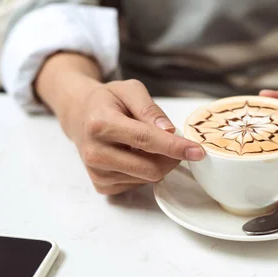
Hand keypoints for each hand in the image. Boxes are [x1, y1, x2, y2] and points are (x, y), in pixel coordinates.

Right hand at [35, 53, 204, 194]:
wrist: (79, 116)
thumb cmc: (107, 101)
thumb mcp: (130, 90)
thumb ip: (150, 109)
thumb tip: (169, 131)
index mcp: (101, 124)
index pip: (146, 140)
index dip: (175, 147)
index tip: (198, 151)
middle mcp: (95, 152)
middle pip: (151, 168)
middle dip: (173, 158)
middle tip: (177, 143)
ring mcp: (97, 172)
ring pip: (148, 178)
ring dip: (159, 162)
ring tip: (146, 144)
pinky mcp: (101, 186)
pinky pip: (139, 184)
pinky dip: (146, 170)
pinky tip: (135, 155)